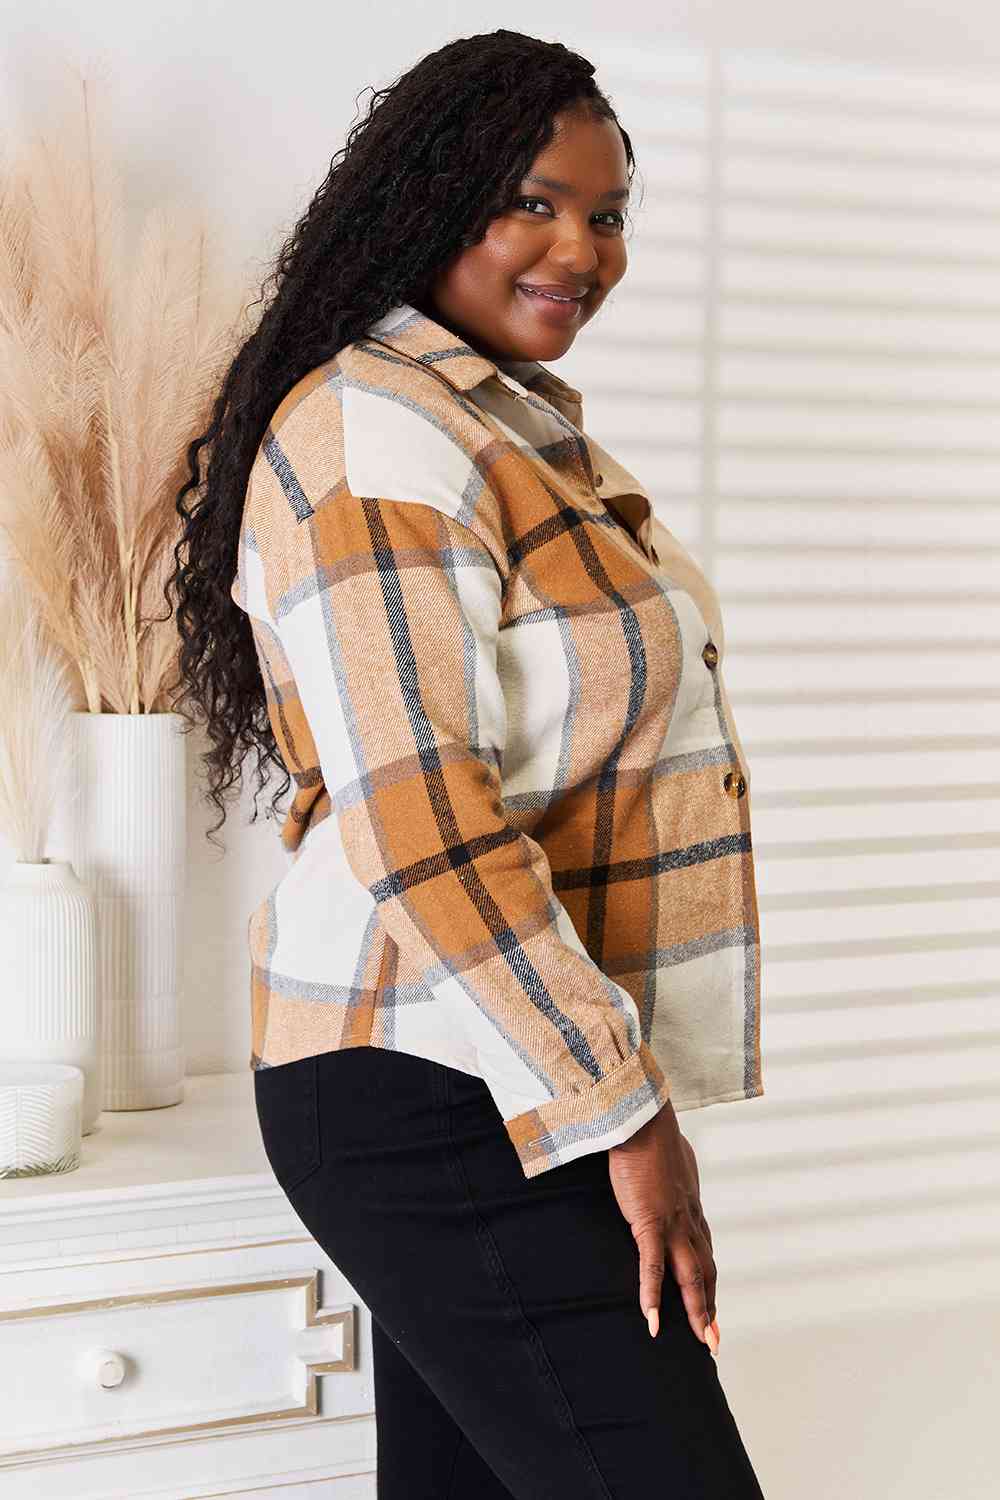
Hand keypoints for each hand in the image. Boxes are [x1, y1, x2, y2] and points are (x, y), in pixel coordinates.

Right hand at [606, 1103, 718, 1350]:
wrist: (643, 1121)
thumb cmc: (651, 1136)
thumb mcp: (669, 1162)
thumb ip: (671, 1176)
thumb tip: (670, 1172)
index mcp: (691, 1207)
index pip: (706, 1254)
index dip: (710, 1285)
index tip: (712, 1310)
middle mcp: (689, 1220)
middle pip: (705, 1273)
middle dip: (710, 1309)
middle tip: (713, 1341)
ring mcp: (672, 1224)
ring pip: (690, 1277)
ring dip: (696, 1312)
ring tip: (699, 1342)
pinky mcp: (649, 1222)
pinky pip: (652, 1267)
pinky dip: (653, 1296)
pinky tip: (652, 1321)